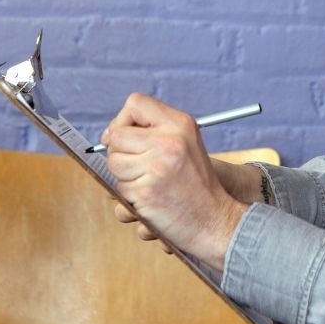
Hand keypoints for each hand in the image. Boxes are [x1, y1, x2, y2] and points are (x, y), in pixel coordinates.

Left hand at [100, 93, 247, 270]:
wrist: (214, 220)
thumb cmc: (197, 184)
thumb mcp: (186, 142)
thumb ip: (154, 129)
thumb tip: (110, 134)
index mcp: (179, 124)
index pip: (135, 103)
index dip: (124, 120)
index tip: (127, 138)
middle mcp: (168, 141)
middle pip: (117, 135)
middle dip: (120, 152)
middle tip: (141, 166)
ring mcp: (156, 166)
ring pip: (113, 163)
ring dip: (124, 176)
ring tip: (149, 182)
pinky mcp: (145, 191)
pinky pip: (118, 189)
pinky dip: (129, 197)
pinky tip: (151, 199)